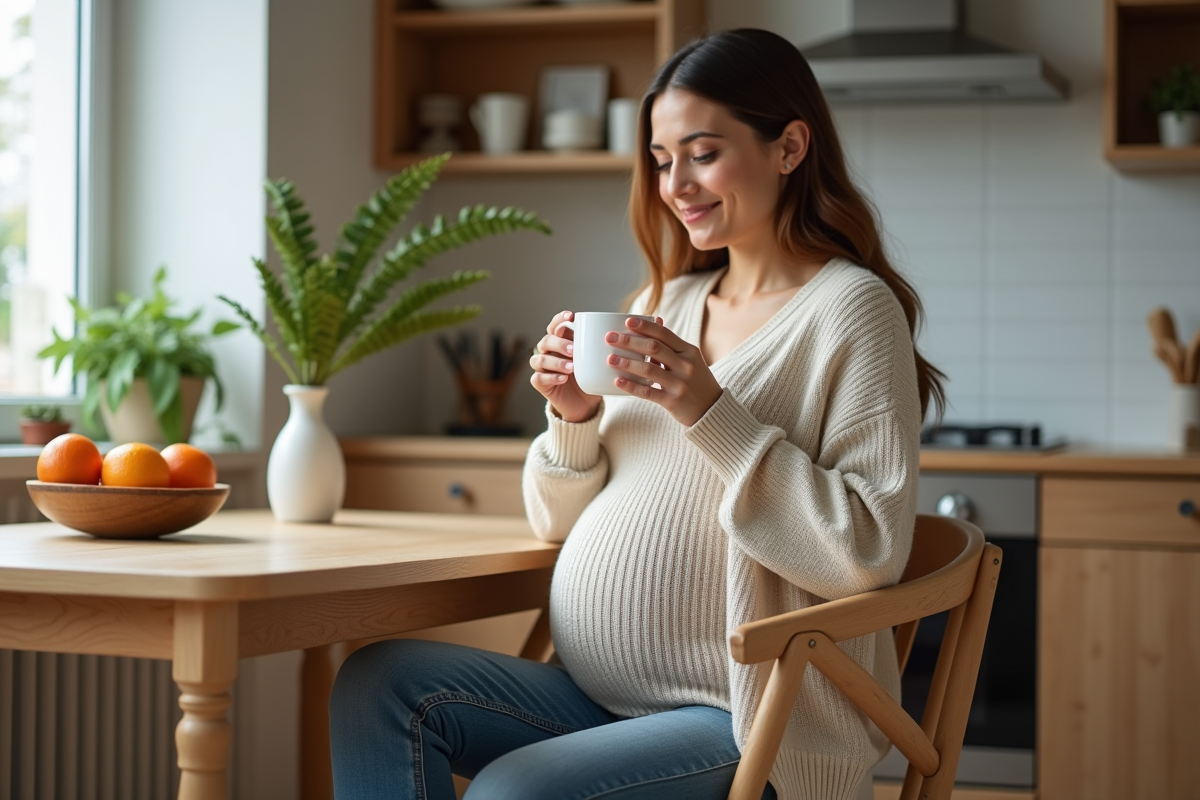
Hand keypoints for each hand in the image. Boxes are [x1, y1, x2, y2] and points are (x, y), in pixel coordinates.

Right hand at [529, 310, 602, 423]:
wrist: (586, 403)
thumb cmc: (591, 377)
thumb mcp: (597, 360)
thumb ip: (600, 347)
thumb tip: (621, 330)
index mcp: (560, 342)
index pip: (554, 325)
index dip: (559, 319)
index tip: (571, 316)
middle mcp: (548, 352)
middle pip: (546, 341)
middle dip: (559, 343)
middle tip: (574, 349)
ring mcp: (542, 368)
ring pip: (540, 359)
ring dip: (556, 361)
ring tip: (572, 367)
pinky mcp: (540, 383)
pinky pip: (538, 378)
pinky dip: (551, 377)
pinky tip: (564, 378)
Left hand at [605, 316, 721, 426]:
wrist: (713, 410)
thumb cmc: (696, 381)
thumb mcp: (690, 359)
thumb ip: (672, 344)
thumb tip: (655, 321)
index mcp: (689, 351)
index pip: (664, 334)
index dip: (645, 327)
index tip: (627, 321)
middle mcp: (686, 365)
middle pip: (654, 348)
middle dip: (629, 341)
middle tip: (609, 337)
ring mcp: (680, 384)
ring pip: (649, 370)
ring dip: (626, 362)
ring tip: (610, 358)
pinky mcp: (673, 401)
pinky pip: (648, 392)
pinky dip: (631, 386)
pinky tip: (617, 381)